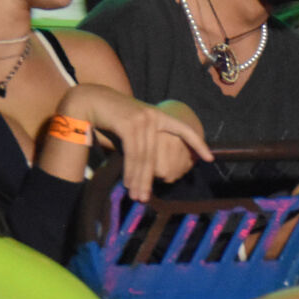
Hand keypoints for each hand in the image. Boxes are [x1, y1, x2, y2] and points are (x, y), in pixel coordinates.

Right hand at [57, 84, 211, 201]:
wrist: (89, 100)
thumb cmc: (110, 118)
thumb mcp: (133, 129)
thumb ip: (144, 144)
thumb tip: (150, 169)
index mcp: (159, 115)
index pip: (184, 129)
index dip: (197, 144)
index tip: (209, 159)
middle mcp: (154, 115)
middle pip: (157, 154)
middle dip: (150, 179)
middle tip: (146, 198)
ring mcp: (143, 119)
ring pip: (144, 157)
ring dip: (139, 180)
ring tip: (137, 196)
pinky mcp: (130, 123)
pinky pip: (133, 154)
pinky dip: (131, 171)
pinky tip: (129, 184)